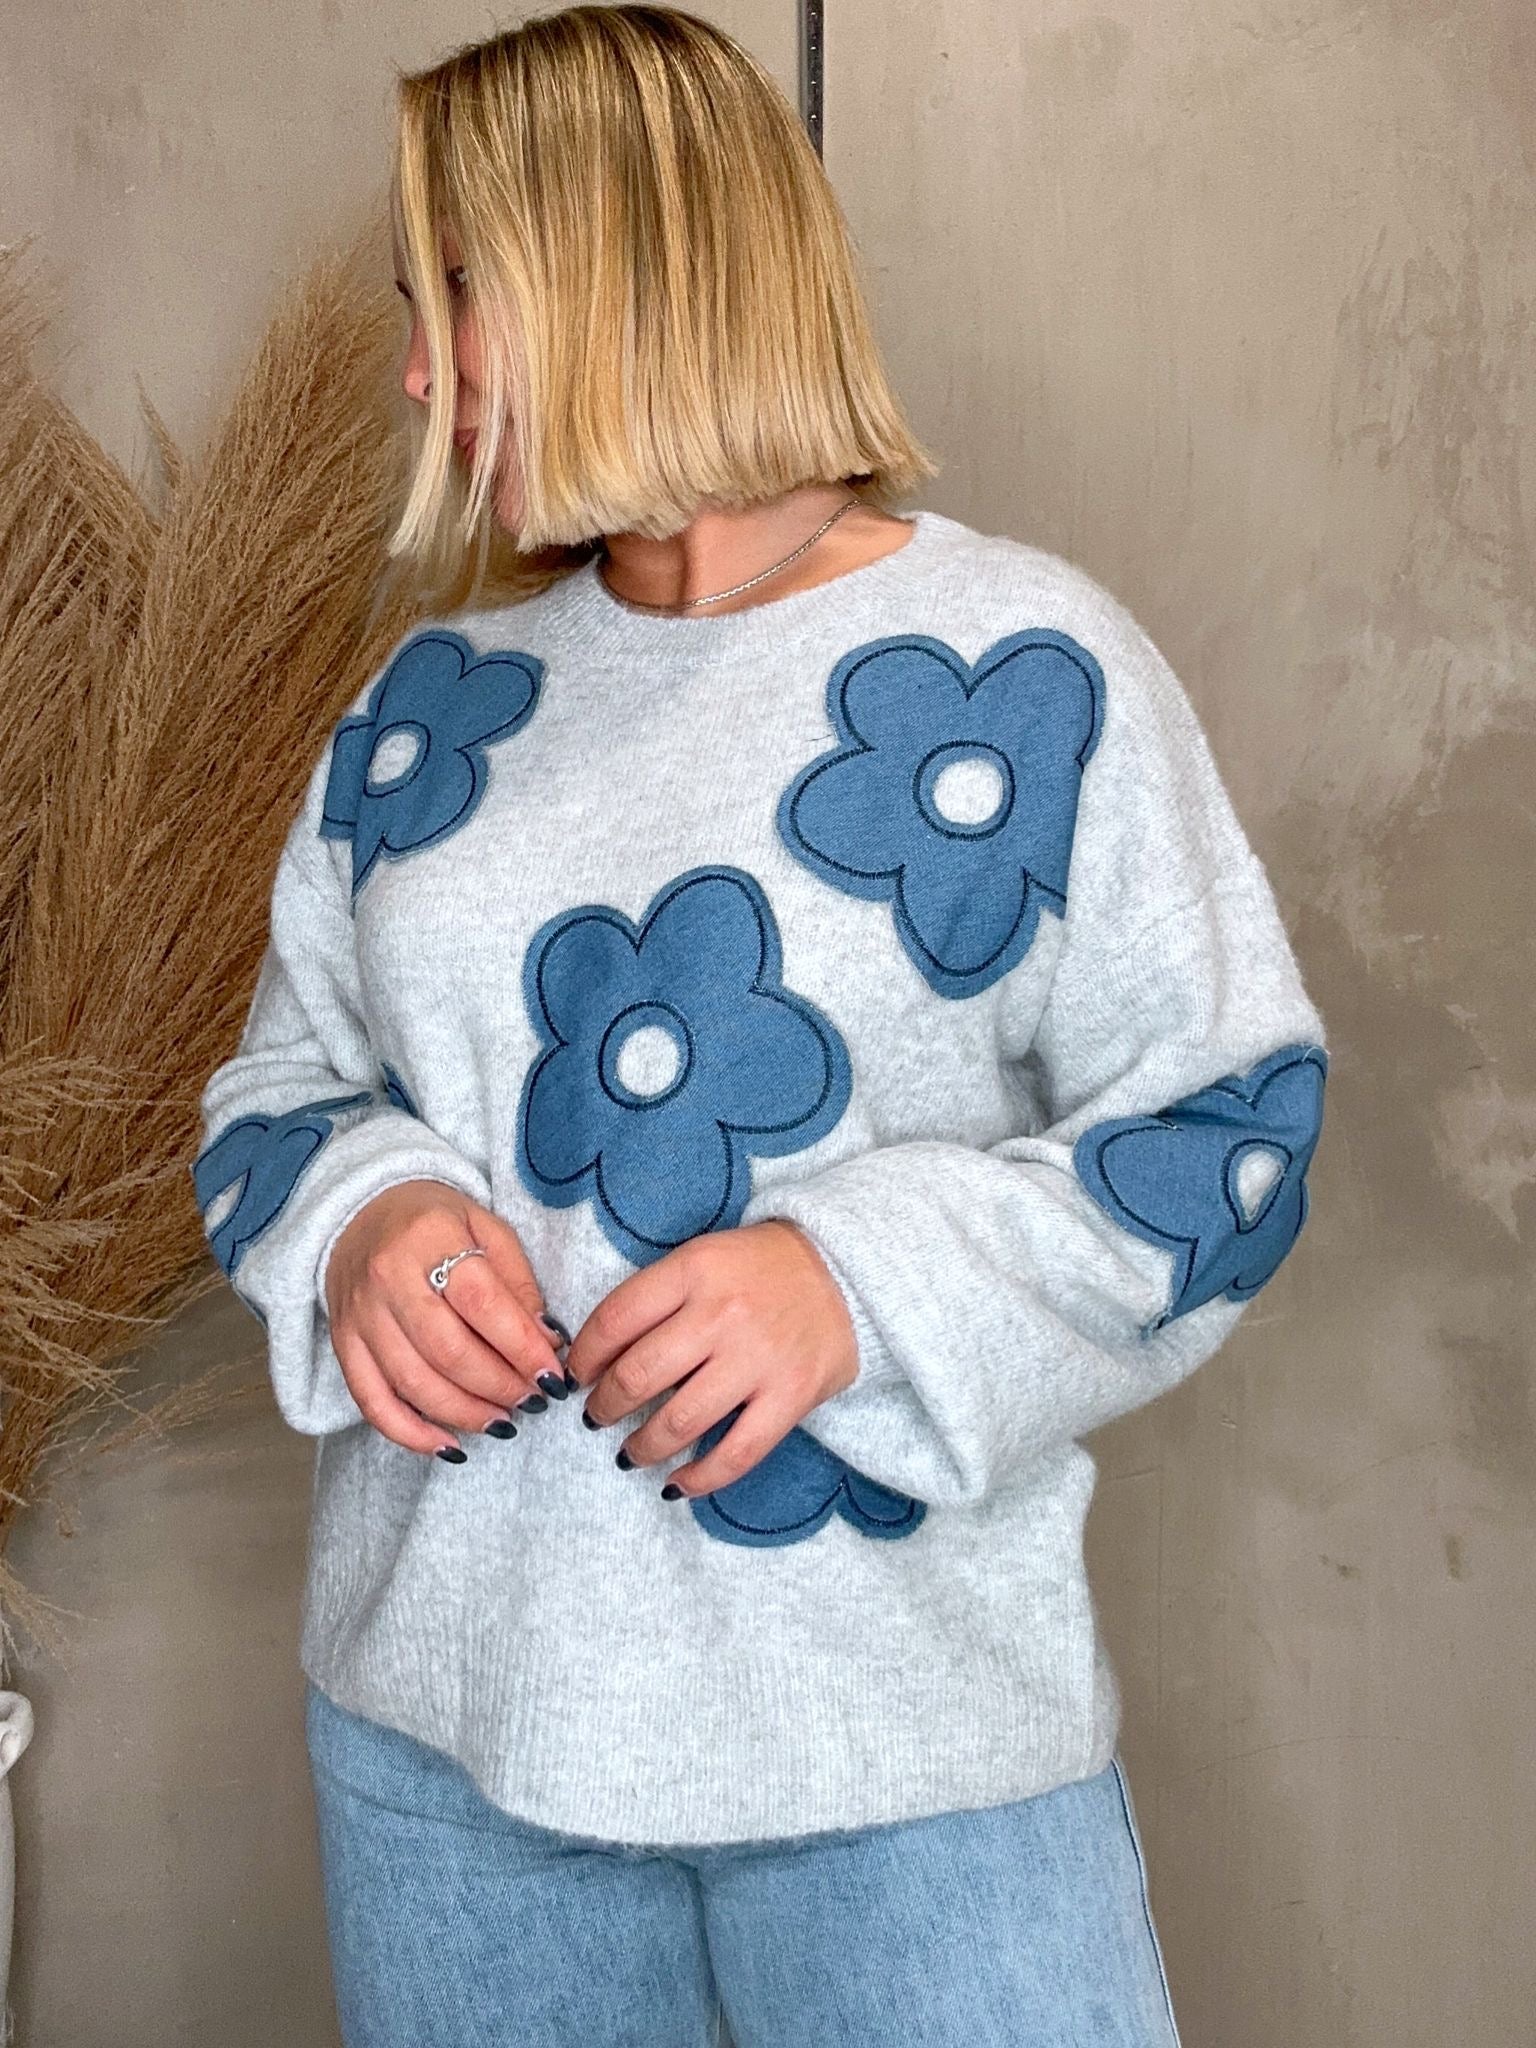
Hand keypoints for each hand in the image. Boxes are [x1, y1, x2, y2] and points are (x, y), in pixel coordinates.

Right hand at [323, 1180, 566, 1455]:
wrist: (358, 1212)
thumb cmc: (434, 1221)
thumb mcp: (485, 1228)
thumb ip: (517, 1282)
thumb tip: (547, 1342)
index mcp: (431, 1238)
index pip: (483, 1305)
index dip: (523, 1348)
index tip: (554, 1376)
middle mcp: (388, 1278)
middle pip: (448, 1351)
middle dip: (500, 1386)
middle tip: (534, 1400)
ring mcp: (360, 1315)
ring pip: (413, 1383)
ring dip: (466, 1414)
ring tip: (504, 1422)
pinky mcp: (343, 1344)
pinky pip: (372, 1402)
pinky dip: (411, 1434)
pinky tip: (450, 1447)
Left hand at [563, 1219, 859, 1497]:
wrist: (847, 1270)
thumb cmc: (761, 1267)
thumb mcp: (703, 1257)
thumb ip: (657, 1297)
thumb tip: (598, 1355)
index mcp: (694, 1269)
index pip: (615, 1319)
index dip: (585, 1356)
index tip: (577, 1375)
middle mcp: (722, 1314)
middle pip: (638, 1375)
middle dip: (605, 1406)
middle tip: (597, 1416)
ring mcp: (758, 1358)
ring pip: (679, 1421)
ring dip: (641, 1447)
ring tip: (629, 1453)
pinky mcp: (791, 1396)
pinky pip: (736, 1453)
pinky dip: (699, 1478)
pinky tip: (676, 1484)